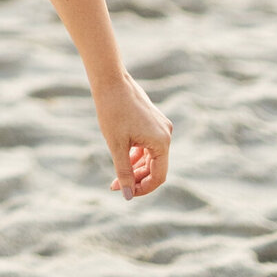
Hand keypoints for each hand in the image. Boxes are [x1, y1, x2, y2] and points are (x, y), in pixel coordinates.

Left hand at [92, 72, 171, 199]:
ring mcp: (161, 127)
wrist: (110, 80)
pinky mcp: (153, 121)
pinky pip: (148, 145)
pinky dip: (136, 155)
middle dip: (136, 179)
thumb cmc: (112, 111)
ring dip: (135, 168)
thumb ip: (124, 172)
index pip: (158, 177)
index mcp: (162, 142)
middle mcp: (166, 135)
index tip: (125, 193)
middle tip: (114, 185)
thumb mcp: (116, 145)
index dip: (142, 189)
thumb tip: (128, 196)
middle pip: (155, 168)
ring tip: (116, 175)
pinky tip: (123, 158)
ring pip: (151, 157)